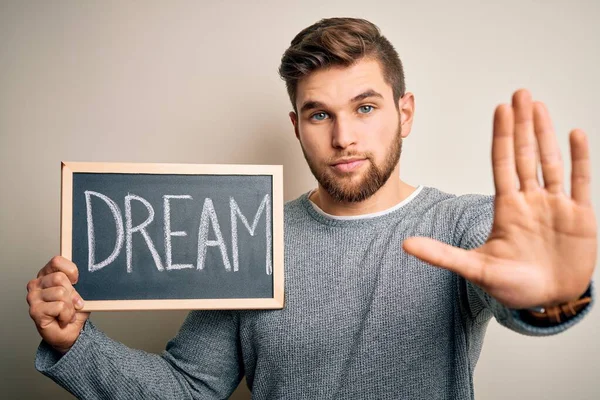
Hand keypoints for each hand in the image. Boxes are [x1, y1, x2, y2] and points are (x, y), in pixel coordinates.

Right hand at [27, 256, 89, 353]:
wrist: (71, 332)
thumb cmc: (74, 310)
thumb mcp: (81, 291)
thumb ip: (79, 281)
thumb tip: (85, 275)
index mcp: (47, 274)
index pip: (57, 261)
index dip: (71, 271)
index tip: (76, 281)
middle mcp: (37, 284)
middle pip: (60, 278)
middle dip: (73, 293)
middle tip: (73, 303)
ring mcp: (33, 297)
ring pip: (61, 293)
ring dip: (70, 306)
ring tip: (67, 312)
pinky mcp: (35, 310)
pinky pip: (59, 306)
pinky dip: (67, 315)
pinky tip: (63, 319)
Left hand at [403, 89, 596, 308]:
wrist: (548, 302)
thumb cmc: (513, 287)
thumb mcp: (475, 269)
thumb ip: (442, 255)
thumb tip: (405, 245)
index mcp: (507, 208)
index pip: (503, 163)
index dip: (502, 136)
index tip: (500, 109)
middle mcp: (530, 200)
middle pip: (525, 154)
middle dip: (523, 124)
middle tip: (520, 93)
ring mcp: (556, 206)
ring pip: (550, 162)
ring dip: (546, 134)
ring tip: (540, 106)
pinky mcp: (581, 217)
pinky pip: (581, 182)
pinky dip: (580, 159)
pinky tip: (575, 134)